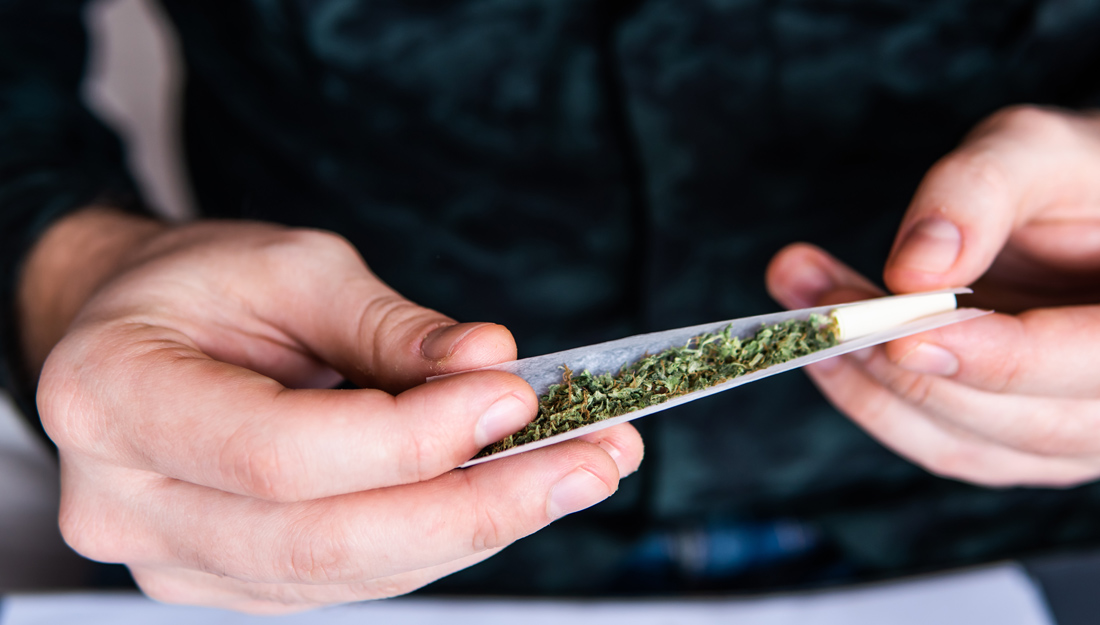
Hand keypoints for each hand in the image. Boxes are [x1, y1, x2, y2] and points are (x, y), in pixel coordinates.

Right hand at [23, 209, 642, 612]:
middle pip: (325, 540)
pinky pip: (357, 577)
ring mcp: (179, 561)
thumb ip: (388, 327)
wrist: (136, 332)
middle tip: (590, 460)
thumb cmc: (201, 285)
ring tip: (581, 470)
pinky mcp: (235, 581)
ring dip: (482, 525)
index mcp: (112, 399)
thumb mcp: (290, 267)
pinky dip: (445, 537)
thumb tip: (489, 361)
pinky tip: (515, 493)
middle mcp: (129, 506)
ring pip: (353, 572)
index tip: (514, 395)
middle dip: (477, 505)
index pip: (280, 454)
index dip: (410, 437)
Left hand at [766, 105, 1099, 487]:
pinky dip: (872, 398)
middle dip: (903, 364)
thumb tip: (914, 268)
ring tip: (802, 307)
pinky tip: (821, 344)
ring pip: (967, 442)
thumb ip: (980, 192)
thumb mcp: (1035, 150)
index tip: (902, 334)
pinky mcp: (1020, 444)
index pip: (1094, 363)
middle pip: (1021, 418)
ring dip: (869, 381)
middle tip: (816, 299)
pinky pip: (941, 443)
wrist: (1081, 212)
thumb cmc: (1072, 174)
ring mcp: (1079, 437)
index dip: (999, 359)